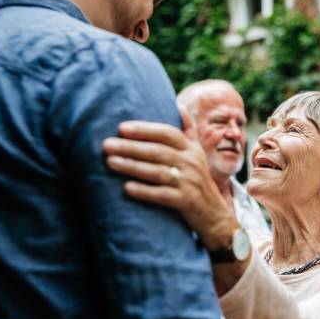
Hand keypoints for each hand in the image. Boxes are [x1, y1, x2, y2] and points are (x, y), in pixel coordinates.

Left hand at [102, 108, 236, 250]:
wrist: (213, 213)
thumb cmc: (198, 179)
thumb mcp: (197, 153)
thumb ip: (188, 130)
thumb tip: (180, 105)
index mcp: (191, 149)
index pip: (168, 133)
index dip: (145, 129)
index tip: (121, 128)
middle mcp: (191, 163)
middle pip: (158, 151)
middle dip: (131, 147)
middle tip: (106, 145)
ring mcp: (189, 182)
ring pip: (157, 172)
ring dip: (132, 167)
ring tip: (110, 162)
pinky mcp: (186, 201)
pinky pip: (162, 195)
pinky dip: (144, 191)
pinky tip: (127, 188)